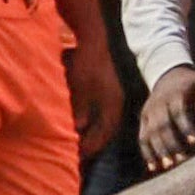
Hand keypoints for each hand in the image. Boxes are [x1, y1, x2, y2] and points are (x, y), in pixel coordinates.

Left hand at [67, 37, 123, 160]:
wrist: (94, 40)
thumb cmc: (86, 62)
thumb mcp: (80, 85)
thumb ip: (81, 106)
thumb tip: (79, 127)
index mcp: (112, 103)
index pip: (105, 131)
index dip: (93, 144)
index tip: (81, 155)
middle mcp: (116, 102)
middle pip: (107, 129)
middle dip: (94, 141)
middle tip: (82, 154)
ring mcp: (113, 96)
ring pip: (106, 120)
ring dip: (95, 132)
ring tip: (84, 141)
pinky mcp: (107, 90)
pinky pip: (103, 112)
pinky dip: (95, 121)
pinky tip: (86, 123)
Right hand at [137, 64, 194, 164]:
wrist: (166, 74)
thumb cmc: (190, 84)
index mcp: (173, 96)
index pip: (178, 112)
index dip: (185, 127)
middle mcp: (157, 105)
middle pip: (162, 126)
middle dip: (171, 144)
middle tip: (181, 160)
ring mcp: (148, 113)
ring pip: (150, 134)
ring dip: (158, 151)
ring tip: (168, 166)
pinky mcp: (143, 120)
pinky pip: (142, 137)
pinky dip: (146, 152)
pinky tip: (153, 167)